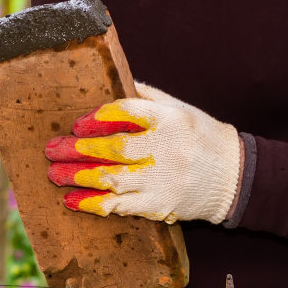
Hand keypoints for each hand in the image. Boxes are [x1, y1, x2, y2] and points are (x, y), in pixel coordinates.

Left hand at [45, 83, 242, 223]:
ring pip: (112, 178)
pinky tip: (73, 200)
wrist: (236, 177)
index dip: (97, 117)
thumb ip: (145, 97)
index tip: (76, 124)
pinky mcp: (160, 205)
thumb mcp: (179, 109)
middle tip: (51, 149)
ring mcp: (163, 179)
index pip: (127, 111)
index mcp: (170, 118)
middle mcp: (166, 148)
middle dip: (77, 150)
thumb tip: (110, 81)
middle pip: (114, 148)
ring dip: (78, 177)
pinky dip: (94, 204)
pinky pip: (121, 206)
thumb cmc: (200, 137)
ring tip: (54, 174)